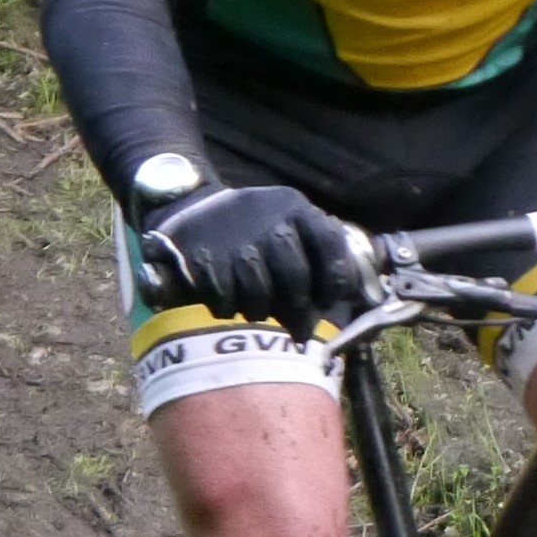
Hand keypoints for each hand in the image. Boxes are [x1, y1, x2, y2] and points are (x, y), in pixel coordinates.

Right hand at [139, 180, 362, 342]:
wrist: (191, 209)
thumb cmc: (254, 232)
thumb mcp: (289, 228)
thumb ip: (318, 259)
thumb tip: (345, 301)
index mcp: (295, 208)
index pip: (331, 245)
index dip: (336, 280)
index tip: (329, 299)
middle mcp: (268, 218)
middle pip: (295, 277)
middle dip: (297, 308)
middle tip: (298, 328)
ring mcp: (234, 237)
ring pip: (259, 293)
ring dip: (259, 310)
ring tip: (257, 309)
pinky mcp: (204, 256)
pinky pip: (225, 299)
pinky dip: (227, 308)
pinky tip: (228, 300)